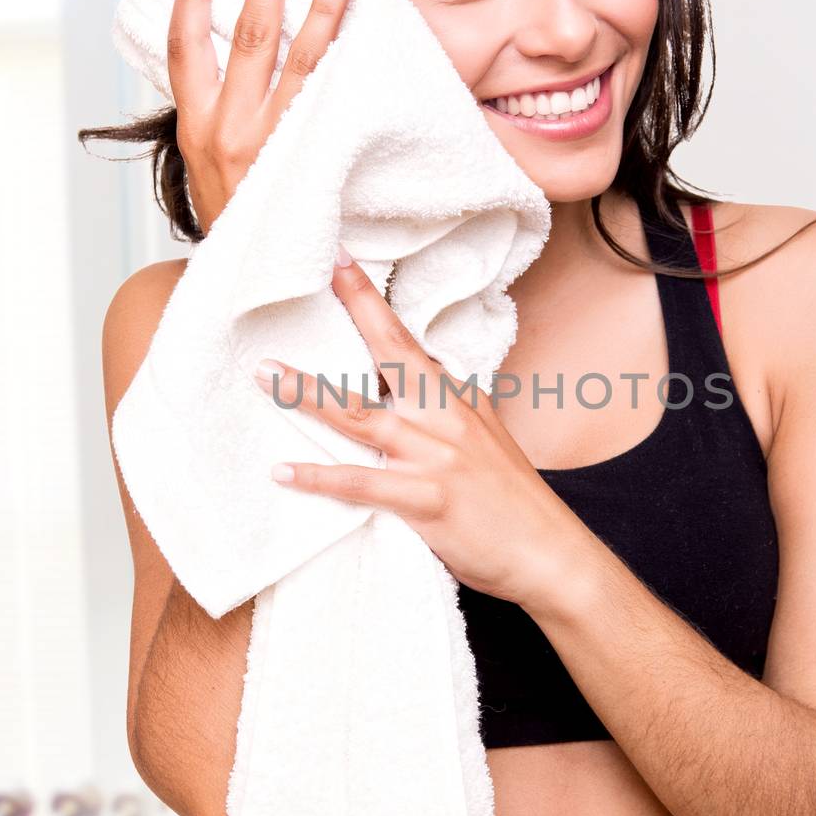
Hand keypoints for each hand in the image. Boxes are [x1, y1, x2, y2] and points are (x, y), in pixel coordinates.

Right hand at [168, 0, 353, 236]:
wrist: (247, 281)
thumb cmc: (236, 216)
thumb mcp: (204, 166)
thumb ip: (215, 115)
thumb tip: (232, 57)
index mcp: (194, 127)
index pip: (184, 48)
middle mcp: (226, 130)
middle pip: (248, 39)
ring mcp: (269, 145)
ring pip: (298, 62)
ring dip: (319, 11)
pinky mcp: (306, 160)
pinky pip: (328, 100)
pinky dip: (343, 61)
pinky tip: (362, 33)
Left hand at [253, 249, 582, 613]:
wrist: (549, 553)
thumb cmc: (513, 501)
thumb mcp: (487, 437)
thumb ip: (453, 406)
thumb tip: (428, 375)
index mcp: (458, 399)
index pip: (410, 341)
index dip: (373, 301)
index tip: (342, 261)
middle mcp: (447, 417)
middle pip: (392, 354)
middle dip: (356, 309)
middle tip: (319, 273)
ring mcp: (437, 456)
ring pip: (362, 416)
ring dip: (308, 395)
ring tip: (266, 375)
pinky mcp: (428, 499)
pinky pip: (363, 484)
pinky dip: (320, 478)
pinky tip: (284, 472)